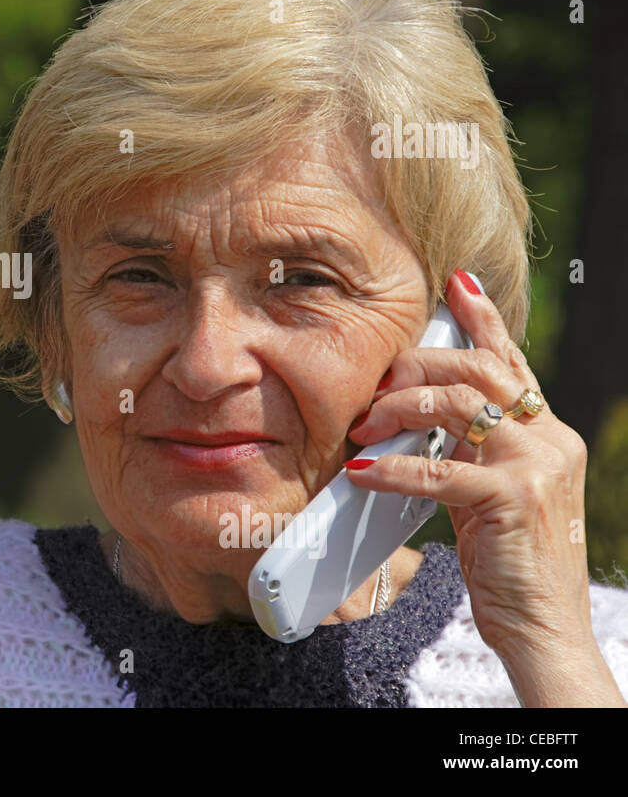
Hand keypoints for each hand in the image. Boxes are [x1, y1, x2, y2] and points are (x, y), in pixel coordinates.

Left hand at [344, 269, 623, 705]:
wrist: (546, 628)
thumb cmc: (512, 563)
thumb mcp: (497, 492)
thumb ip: (475, 450)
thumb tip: (419, 415)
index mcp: (549, 433)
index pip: (512, 363)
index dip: (484, 319)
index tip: (455, 283)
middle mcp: (551, 440)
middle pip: (476, 372)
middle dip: (415, 371)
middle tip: (372, 391)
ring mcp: (537, 467)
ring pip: (457, 407)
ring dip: (397, 412)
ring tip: (361, 432)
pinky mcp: (512, 501)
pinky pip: (438, 470)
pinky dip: (393, 469)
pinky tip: (361, 473)